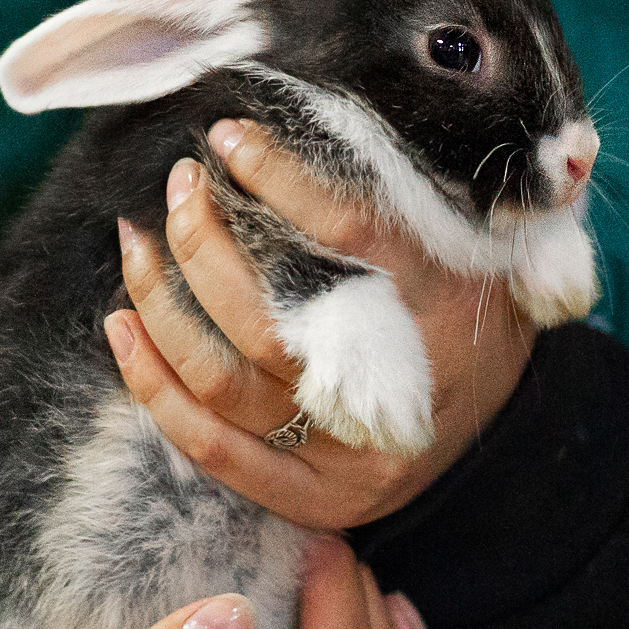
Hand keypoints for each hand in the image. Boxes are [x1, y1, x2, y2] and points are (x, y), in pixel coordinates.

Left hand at [107, 117, 535, 528]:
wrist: (507, 447)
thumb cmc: (475, 326)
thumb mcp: (477, 254)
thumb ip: (413, 206)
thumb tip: (310, 132)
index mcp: (442, 312)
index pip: (349, 234)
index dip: (282, 180)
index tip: (229, 138)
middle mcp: (391, 390)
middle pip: (268, 319)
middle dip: (204, 244)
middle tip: (180, 185)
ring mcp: (346, 454)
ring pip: (224, 382)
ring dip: (162, 306)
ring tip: (135, 241)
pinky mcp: (310, 497)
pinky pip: (211, 448)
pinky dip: (155, 386)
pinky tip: (121, 327)